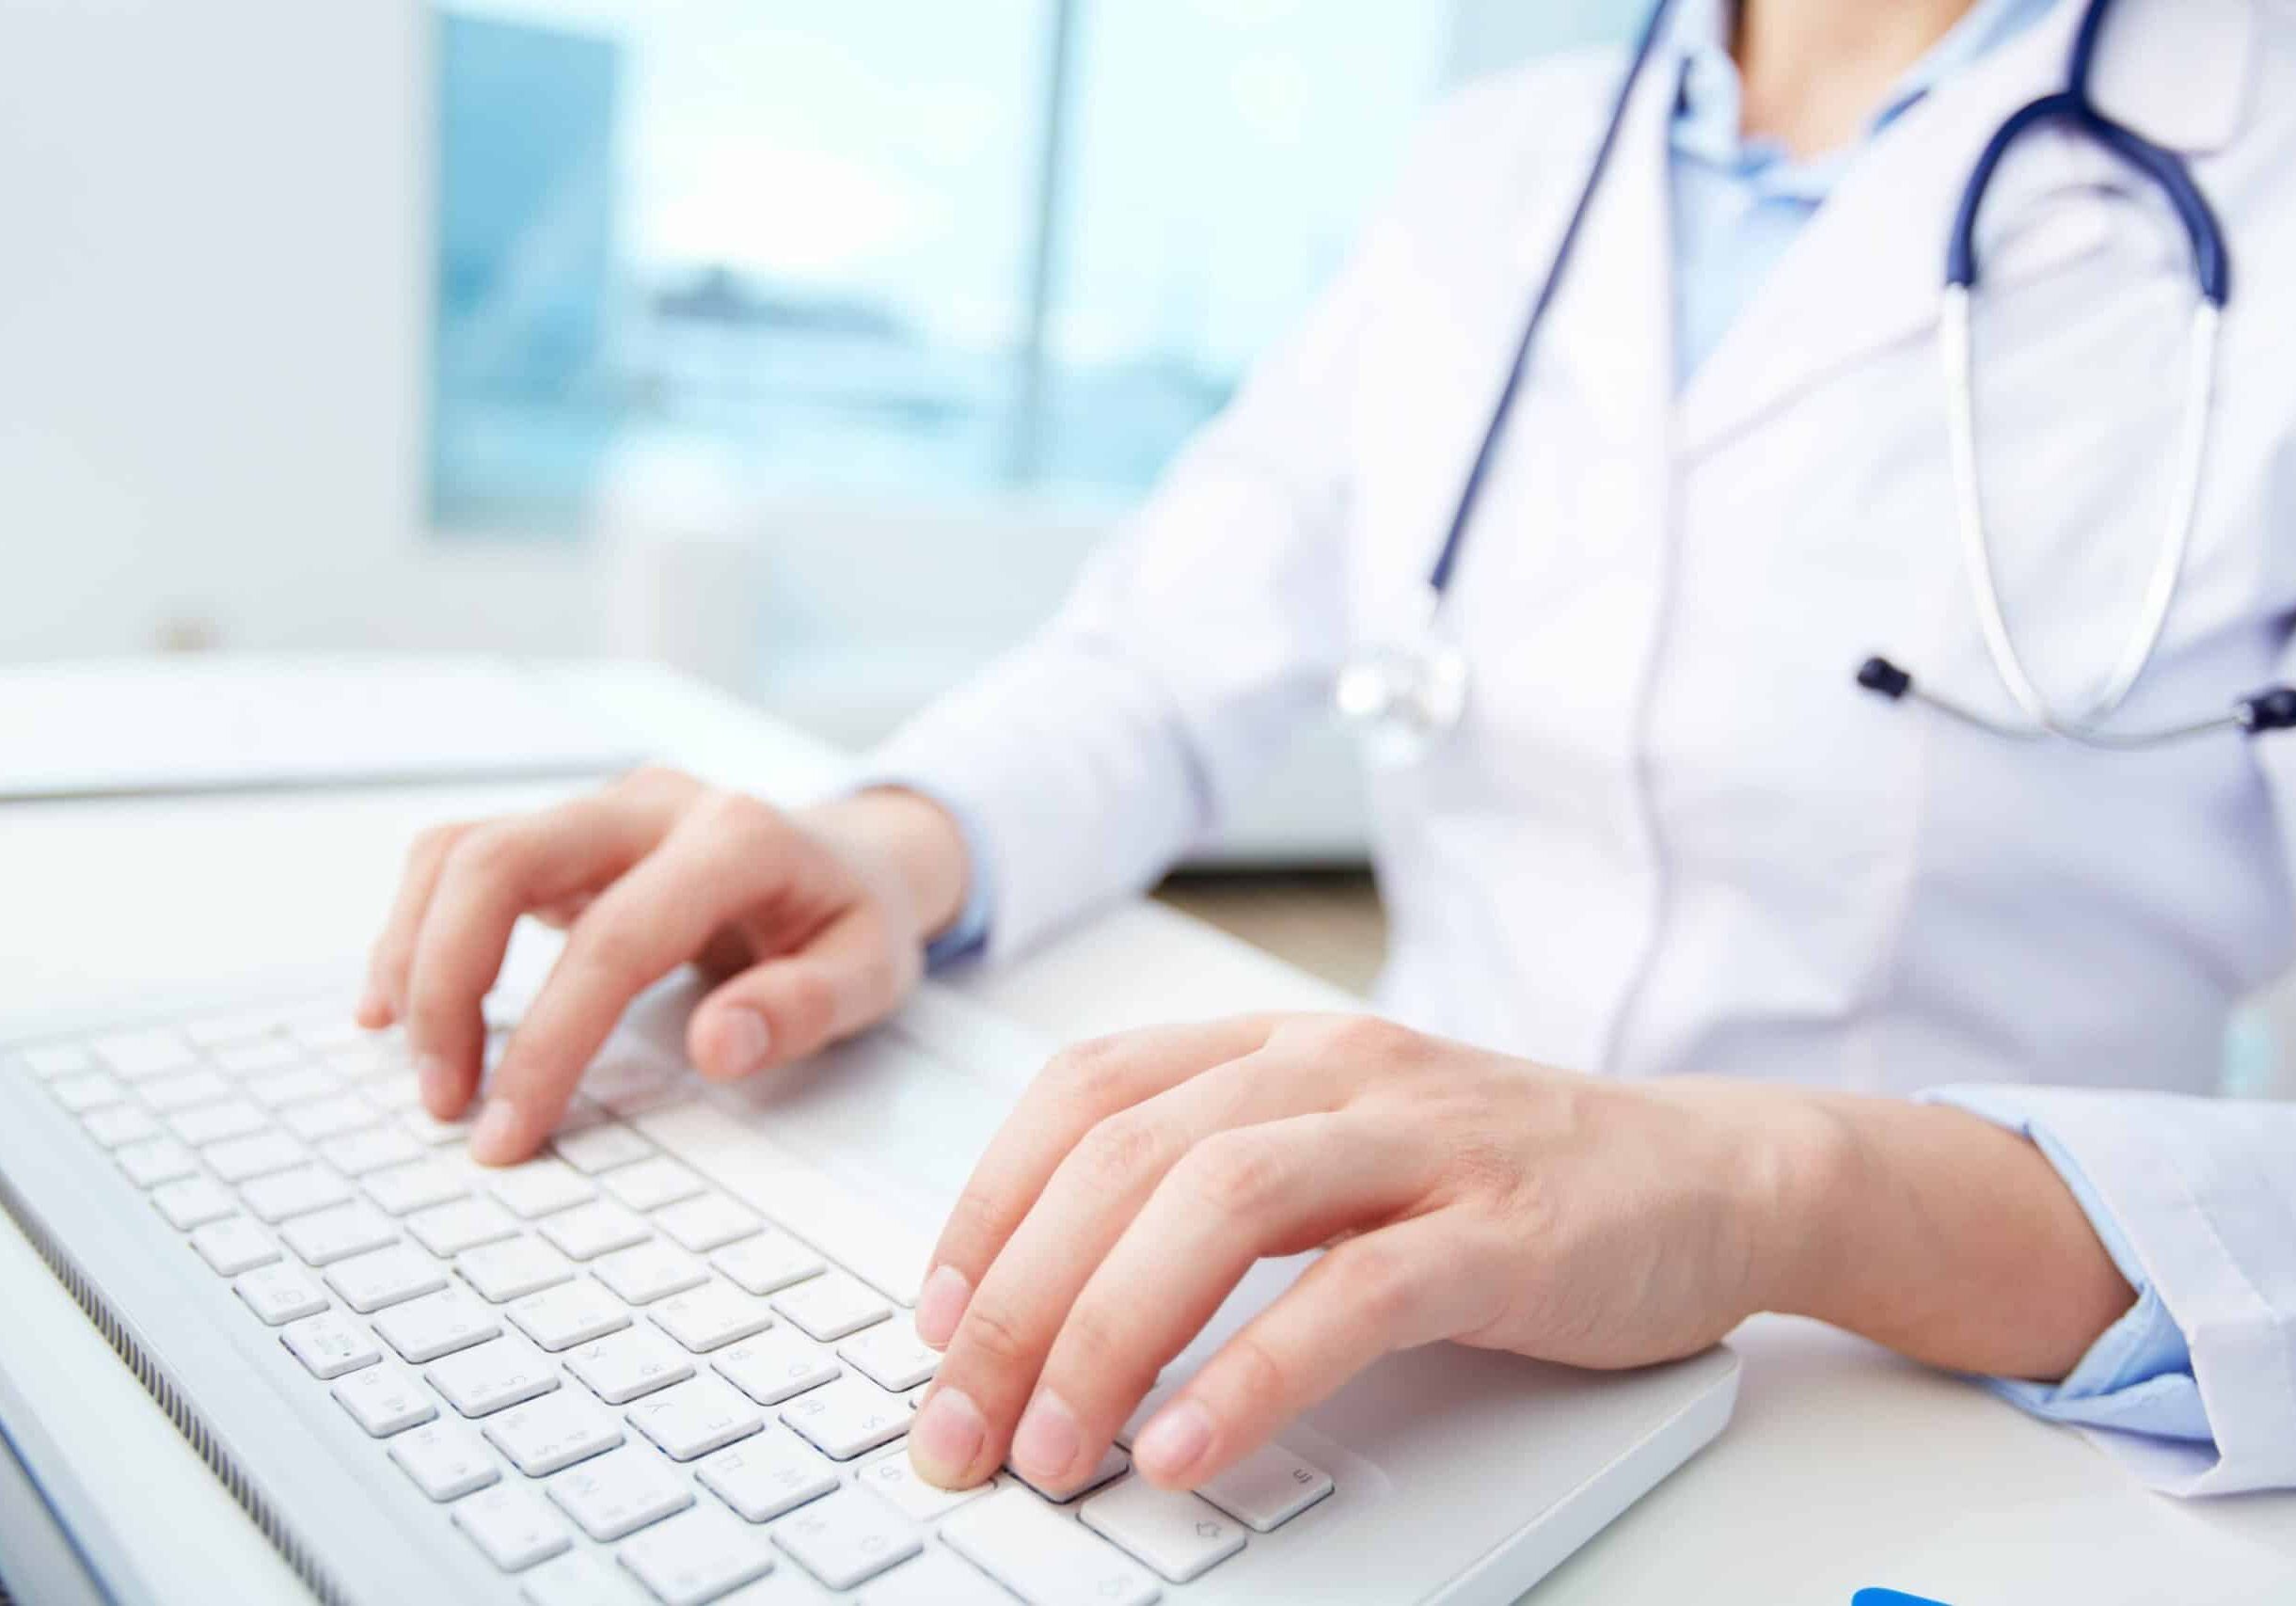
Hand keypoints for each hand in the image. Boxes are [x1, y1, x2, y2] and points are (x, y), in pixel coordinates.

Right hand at [358, 766, 971, 1163]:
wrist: (853, 856)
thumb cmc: (854, 922)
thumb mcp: (872, 973)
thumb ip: (803, 1008)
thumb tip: (716, 1047)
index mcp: (738, 837)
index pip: (613, 940)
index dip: (549, 1041)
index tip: (507, 1132)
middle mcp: (653, 804)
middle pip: (501, 862)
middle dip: (447, 987)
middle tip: (445, 1103)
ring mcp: (599, 810)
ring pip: (461, 852)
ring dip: (415, 960)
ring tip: (425, 1071)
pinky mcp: (563, 833)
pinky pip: (458, 860)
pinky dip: (414, 930)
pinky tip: (400, 1009)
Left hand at [902, 1013, 1836, 1493]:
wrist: (1713, 1172)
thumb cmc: (1506, 1176)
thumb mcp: (1342, 1146)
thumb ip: (1216, 1192)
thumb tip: (1051, 1306)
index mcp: (1281, 1045)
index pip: (1088, 1090)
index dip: (988, 1200)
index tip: (933, 1317)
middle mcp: (1337, 1069)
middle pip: (1127, 1156)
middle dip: (1017, 1301)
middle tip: (959, 1426)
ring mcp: (1423, 1141)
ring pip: (1220, 1204)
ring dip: (1107, 1333)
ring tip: (1053, 1450)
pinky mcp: (1503, 1230)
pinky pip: (1354, 1293)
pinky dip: (1255, 1374)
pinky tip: (1187, 1447)